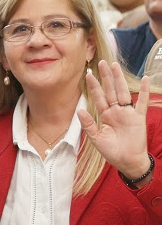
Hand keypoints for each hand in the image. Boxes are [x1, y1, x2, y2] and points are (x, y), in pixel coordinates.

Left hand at [78, 60, 151, 180]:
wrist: (127, 161)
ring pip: (123, 92)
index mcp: (105, 115)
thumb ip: (88, 124)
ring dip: (119, 79)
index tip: (88, 74)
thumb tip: (80, 110)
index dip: (94, 86)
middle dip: (105, 77)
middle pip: (110, 90)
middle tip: (101, 62)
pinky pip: (141, 101)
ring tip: (115, 65)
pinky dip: (144, 90)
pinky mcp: (138, 117)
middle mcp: (116, 111)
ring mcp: (127, 113)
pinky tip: (145, 78)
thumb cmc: (112, 151)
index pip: (98, 97)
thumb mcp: (97, 138)